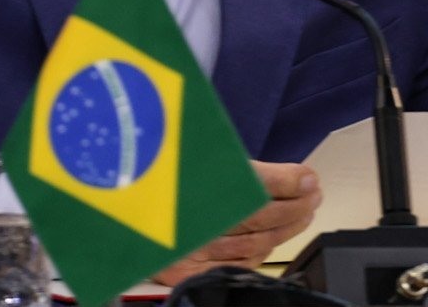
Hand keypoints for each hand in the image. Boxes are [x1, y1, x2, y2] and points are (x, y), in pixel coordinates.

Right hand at [152, 161, 320, 286]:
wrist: (113, 216)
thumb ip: (238, 165)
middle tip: (313, 195)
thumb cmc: (153, 178)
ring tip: (304, 212)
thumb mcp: (195, 155)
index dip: (287, 182)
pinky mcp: (186, 272)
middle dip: (295, 204)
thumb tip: (294, 175)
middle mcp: (193, 218)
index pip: (254, 182)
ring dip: (286, 227)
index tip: (309, 178)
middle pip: (259, 215)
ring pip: (255, 242)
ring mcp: (191, 249)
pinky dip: (261, 252)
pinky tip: (273, 238)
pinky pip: (238, 265)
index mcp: (193, 179)